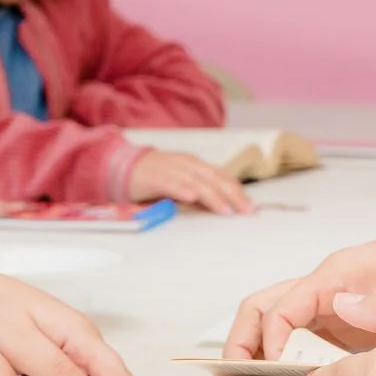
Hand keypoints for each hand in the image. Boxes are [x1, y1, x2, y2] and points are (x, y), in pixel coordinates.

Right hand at [129, 150, 252, 215]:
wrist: (124, 167)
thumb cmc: (157, 179)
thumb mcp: (183, 185)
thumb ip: (201, 195)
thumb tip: (224, 209)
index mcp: (197, 166)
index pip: (223, 177)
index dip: (238, 191)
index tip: (252, 208)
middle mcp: (187, 164)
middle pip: (215, 179)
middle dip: (233, 195)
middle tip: (246, 211)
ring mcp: (171, 169)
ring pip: (197, 182)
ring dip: (213, 196)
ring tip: (226, 210)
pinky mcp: (154, 176)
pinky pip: (170, 183)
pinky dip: (182, 189)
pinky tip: (191, 197)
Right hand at [224, 215, 375, 359]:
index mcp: (334, 276)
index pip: (279, 307)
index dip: (269, 341)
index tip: (275, 372)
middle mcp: (325, 287)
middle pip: (261, 308)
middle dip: (243, 343)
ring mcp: (332, 304)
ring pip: (276, 321)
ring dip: (261, 350)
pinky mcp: (344, 321)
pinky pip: (302, 337)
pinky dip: (289, 358)